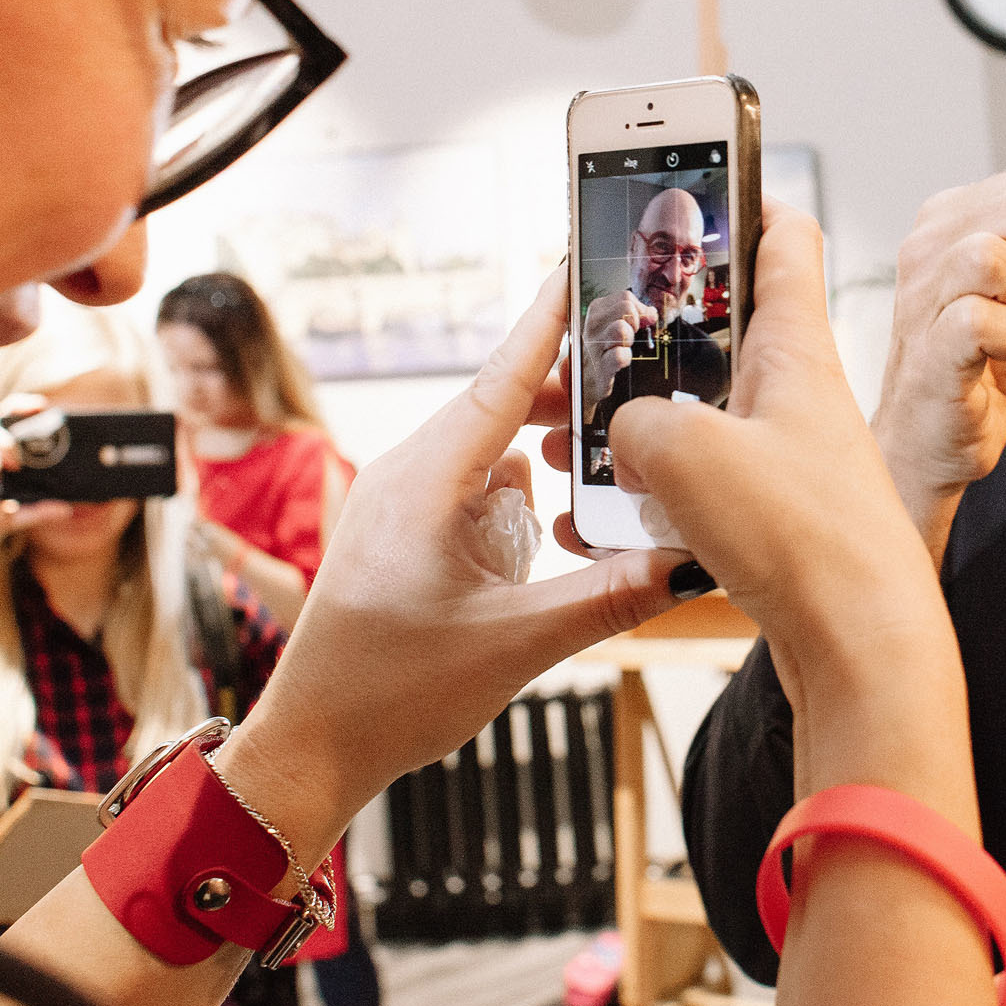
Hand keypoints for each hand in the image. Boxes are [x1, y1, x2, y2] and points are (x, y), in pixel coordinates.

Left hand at [214, 266, 686, 861]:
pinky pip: (474, 485)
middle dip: (572, 395)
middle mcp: (409, 474)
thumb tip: (691, 563)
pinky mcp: (406, 530)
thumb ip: (608, 597)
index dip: (550, 318)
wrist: (314, 745)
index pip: (504, 376)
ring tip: (608, 466)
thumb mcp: (516, 646)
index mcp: (426, 481)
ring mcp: (403, 500)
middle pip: (505, 403)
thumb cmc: (388, 693)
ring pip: (492, 447)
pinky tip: (553, 525)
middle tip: (642, 382)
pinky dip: (518, 491)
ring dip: (547, 452)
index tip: (582, 261)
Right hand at [580, 289, 654, 416]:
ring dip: (630, 339)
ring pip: (622, 328)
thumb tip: (652, 313)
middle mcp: (592, 325)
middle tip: (631, 336)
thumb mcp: (616, 324)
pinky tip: (623, 361)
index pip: (625, 297)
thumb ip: (635, 313)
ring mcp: (594, 347)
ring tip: (625, 347)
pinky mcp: (600, 368)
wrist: (586, 382)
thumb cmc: (605, 350)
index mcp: (596, 310)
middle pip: (626, 307)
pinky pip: (619, 355)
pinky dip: (626, 357)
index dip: (639, 310)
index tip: (639, 323)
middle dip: (636, 321)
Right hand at [609, 206, 951, 718]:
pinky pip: (694, 486)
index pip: (783, 237)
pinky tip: (595, 521)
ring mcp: (786, 458)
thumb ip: (631, 422)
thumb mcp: (683, 453)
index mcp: (793, 349)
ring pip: (694, 414)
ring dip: (628, 421)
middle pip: (716, 330)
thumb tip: (623, 440)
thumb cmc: (806, 539)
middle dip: (643, 330)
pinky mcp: (774, 519)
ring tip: (563, 434)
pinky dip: (642, 496)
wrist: (865, 647)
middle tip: (579, 334)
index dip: (743, 194)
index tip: (697, 171)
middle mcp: (794, 395)